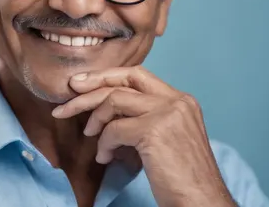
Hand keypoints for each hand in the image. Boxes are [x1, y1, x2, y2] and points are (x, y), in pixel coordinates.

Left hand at [51, 66, 236, 206]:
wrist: (202, 202)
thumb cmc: (182, 178)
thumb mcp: (166, 137)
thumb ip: (143, 118)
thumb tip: (106, 112)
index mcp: (182, 100)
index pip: (137, 75)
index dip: (106, 77)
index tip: (81, 84)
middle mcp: (177, 101)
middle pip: (122, 81)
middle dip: (89, 88)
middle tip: (66, 101)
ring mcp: (167, 113)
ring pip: (114, 100)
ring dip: (94, 118)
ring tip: (89, 136)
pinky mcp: (154, 130)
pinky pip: (114, 129)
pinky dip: (103, 144)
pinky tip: (104, 158)